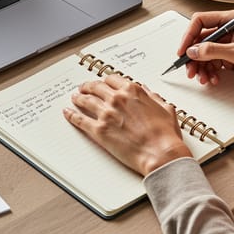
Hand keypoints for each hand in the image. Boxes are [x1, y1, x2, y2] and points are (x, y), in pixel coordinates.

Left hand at [63, 74, 191, 176]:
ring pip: (86, 100)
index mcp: (132, 91)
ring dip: (78, 98)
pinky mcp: (99, 130)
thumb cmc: (165, 135)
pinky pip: (80, 120)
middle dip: (88, 86)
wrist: (160, 154)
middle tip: (84, 88)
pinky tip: (68, 112)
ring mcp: (106, 114)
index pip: (112, 79)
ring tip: (75, 98)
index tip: (102, 83)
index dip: (105, 81)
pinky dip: (72, 115)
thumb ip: (153, 97)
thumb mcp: (165, 108)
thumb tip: (147, 92)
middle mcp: (117, 99)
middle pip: (96, 87)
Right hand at [179, 10, 233, 96]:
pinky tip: (214, 79)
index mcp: (231, 20)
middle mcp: (228, 31)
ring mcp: (228, 45)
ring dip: (200, 67)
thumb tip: (192, 51)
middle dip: (193, 56)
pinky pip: (212, 64)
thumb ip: (213, 50)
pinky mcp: (230, 59)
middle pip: (200, 40)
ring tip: (203, 78)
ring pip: (204, 54)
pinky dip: (210, 72)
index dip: (189, 36)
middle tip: (189, 69)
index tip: (183, 50)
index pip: (200, 22)